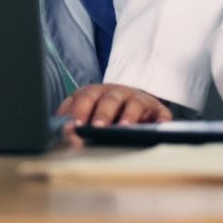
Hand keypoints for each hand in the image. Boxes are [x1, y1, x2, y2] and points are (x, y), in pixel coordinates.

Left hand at [57, 83, 172, 125]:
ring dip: (128, 116)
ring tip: (123, 129)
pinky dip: (160, 121)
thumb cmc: (107, 111)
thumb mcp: (87, 110)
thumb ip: (72, 117)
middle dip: (102, 114)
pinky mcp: (158, 110)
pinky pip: (161, 115)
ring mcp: (139, 99)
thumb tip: (61, 130)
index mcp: (96, 92)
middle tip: (97, 128)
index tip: (73, 125)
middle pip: (109, 99)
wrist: (138, 104)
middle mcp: (117, 92)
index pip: (85, 97)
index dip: (79, 110)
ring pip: (133, 104)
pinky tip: (156, 128)